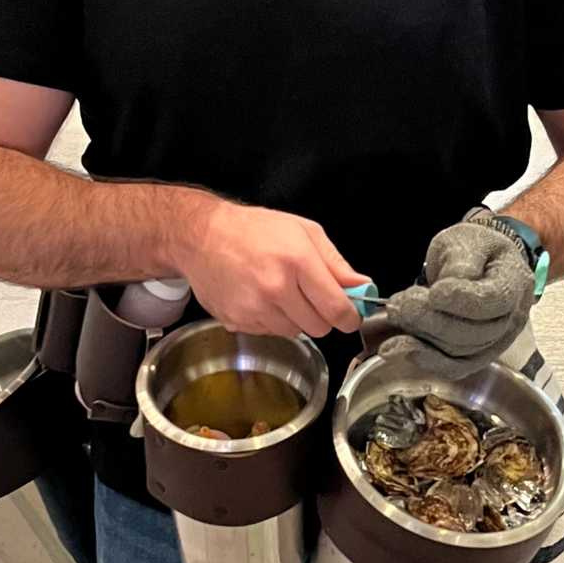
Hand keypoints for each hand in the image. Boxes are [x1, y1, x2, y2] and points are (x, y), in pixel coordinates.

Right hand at [177, 197, 365, 339]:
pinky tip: (261, 298)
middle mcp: (275, 288)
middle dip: (322, 316)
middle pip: (319, 327)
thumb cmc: (252, 230)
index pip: (336, 308)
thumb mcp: (303, 231)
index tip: (351, 316)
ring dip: (295, 318)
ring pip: (294, 332)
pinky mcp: (237, 321)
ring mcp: (254, 308)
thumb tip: (360, 286)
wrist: (202, 236)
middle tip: (312, 297)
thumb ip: (335, 263)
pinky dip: (271, 320)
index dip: (350, 317)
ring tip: (280, 292)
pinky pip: (269, 332)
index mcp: (297, 261)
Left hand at [381, 218, 533, 362]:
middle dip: (429, 319)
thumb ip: (460, 262)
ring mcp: (496, 342)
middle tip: (399, 304)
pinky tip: (400, 346)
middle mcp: (511, 319)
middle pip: (473, 332)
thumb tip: (442, 290)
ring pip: (459, 352)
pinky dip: (425, 359)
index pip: (492, 299)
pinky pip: (454, 368)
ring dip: (421, 337)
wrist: (480, 264)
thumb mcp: (467, 240)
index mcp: (513, 283)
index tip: (433, 292)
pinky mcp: (478, 356)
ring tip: (396, 315)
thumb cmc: (474, 249)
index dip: (461, 300)